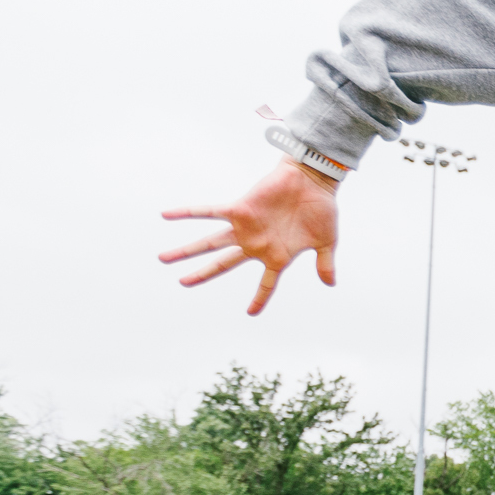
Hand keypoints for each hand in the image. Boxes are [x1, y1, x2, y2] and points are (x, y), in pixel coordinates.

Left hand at [161, 159, 338, 315]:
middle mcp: (255, 244)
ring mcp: (245, 228)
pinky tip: (166, 215)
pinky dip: (188, 213)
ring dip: (186, 251)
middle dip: (201, 274)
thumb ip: (324, 264)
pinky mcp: (239, 209)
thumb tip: (330, 284)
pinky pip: (208, 212)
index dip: (260, 298)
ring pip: (209, 243)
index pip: (266, 284)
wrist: (314, 180)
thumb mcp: (326, 242)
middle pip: (223, 264)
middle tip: (182, 283)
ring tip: (163, 258)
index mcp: (276, 256)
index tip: (251, 313)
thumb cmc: (322, 210)